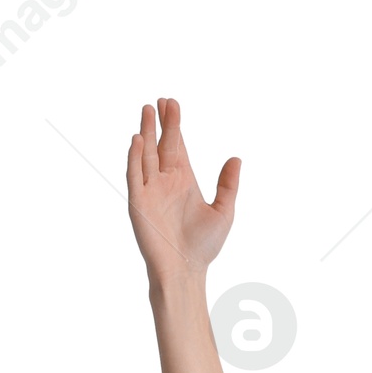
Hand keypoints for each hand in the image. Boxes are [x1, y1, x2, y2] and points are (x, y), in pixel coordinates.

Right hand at [126, 97, 239, 284]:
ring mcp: (150, 191)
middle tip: (161, 101)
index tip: (172, 104)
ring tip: (147, 111)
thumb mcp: (223, 212)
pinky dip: (135, 158)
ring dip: (145, 133)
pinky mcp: (139, 203)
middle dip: (161, 123)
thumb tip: (236, 158)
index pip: (178, 146)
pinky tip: (138, 140)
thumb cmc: (204, 246)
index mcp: (184, 180)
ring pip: (145, 155)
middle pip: (161, 144)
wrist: (186, 271)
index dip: (175, 125)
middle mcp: (165, 181)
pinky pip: (135, 175)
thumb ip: (228, 185)